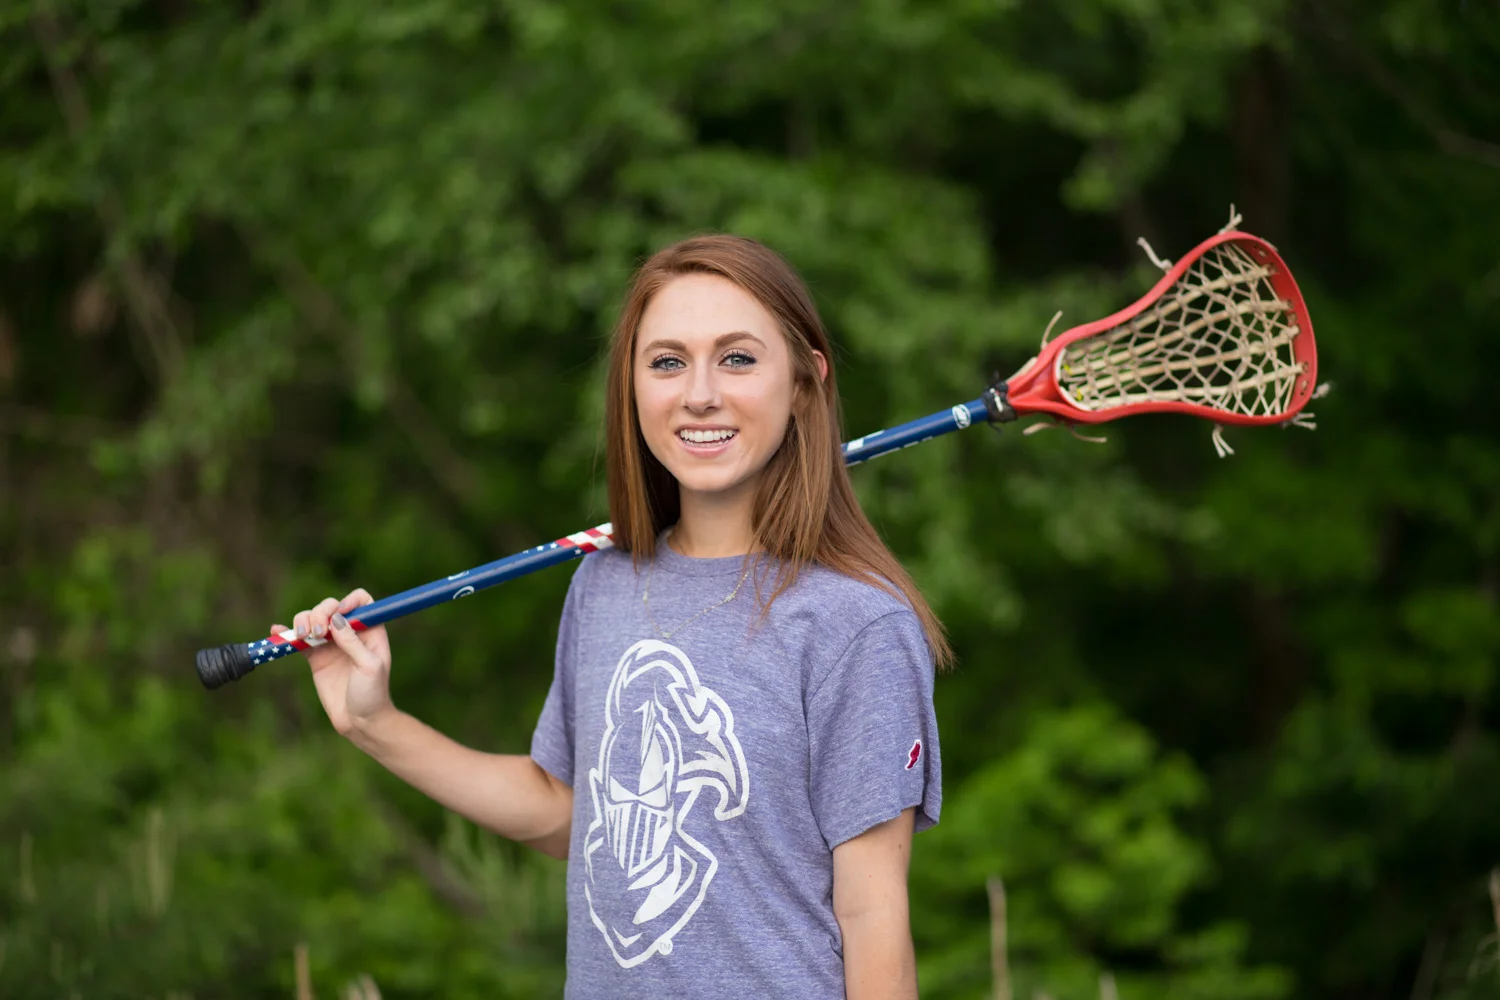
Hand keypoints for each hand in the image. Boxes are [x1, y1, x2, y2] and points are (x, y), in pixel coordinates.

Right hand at [272, 588, 392, 736]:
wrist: (360, 721)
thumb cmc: (373, 694)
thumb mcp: (369, 666)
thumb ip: (353, 642)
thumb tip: (336, 618)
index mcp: (371, 631)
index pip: (361, 601)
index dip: (349, 600)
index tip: (339, 613)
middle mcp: (350, 633)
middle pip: (332, 607)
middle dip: (321, 612)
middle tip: (319, 633)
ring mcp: (331, 644)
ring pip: (313, 620)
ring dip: (304, 621)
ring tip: (303, 637)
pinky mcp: (315, 657)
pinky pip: (300, 640)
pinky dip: (287, 633)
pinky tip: (277, 631)